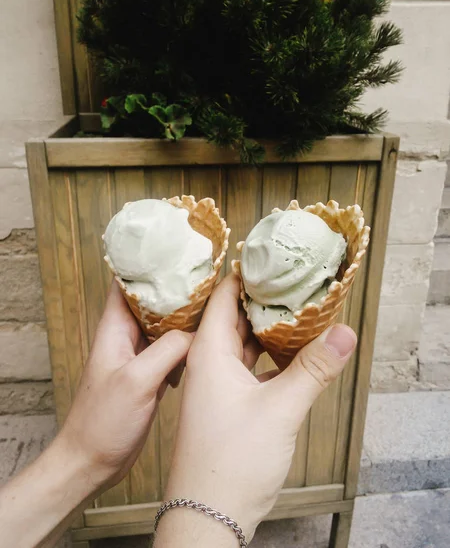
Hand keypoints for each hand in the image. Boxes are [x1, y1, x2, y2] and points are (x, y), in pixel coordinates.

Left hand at [58, 279, 191, 490]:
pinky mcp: (149, 376)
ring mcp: (138, 358)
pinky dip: (187, 346)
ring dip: (184, 319)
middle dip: (176, 290)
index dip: (147, 266)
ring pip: (164, 327)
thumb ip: (167, 350)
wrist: (92, 461)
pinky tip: (204, 347)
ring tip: (212, 308)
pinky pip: (171, 351)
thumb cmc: (102, 423)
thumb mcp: (136, 381)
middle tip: (208, 280)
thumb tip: (196, 333)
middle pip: (152, 302)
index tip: (176, 255)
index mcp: (114, 330)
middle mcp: (125, 339)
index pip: (126, 285)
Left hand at [158, 274, 355, 544]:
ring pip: (242, 342)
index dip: (241, 272)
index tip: (264, 253)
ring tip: (292, 305)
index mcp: (208, 353)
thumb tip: (343, 333)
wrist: (207, 516)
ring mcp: (216, 384)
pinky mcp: (226, 403)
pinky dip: (267, 355)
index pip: (220, 296)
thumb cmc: (228, 463)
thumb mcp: (279, 410)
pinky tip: (289, 351)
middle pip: (231, 316)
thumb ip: (312, 369)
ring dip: (264, 326)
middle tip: (287, 275)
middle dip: (258, 296)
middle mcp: (208, 363)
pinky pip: (248, 366)